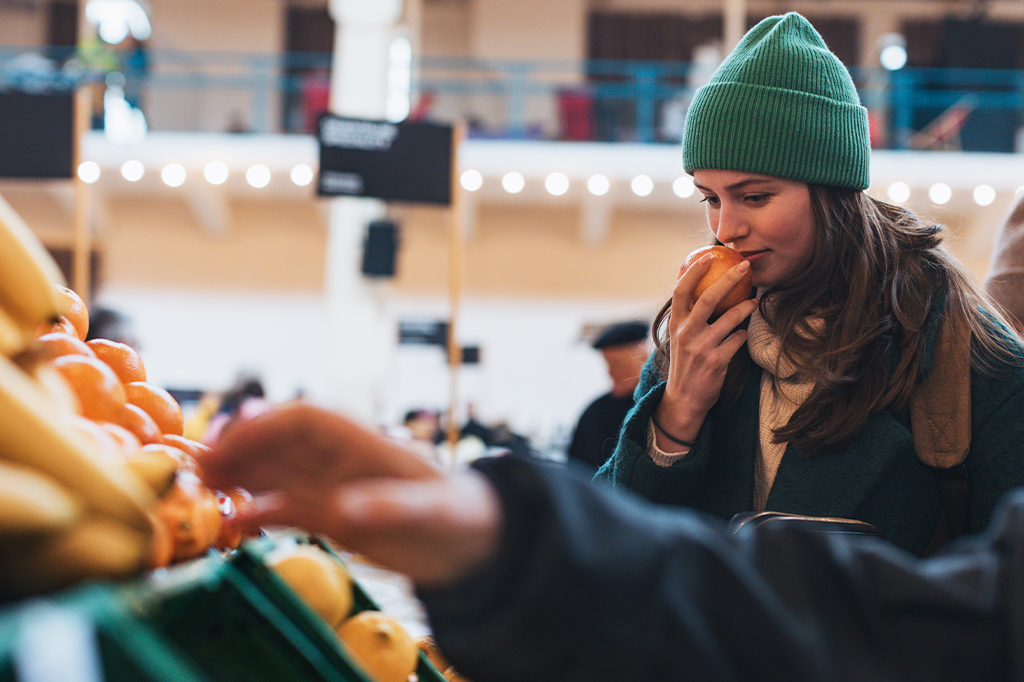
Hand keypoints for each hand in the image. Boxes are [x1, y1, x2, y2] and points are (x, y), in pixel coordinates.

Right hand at [199, 404, 501, 587]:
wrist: (473, 543)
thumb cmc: (459, 514)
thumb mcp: (430, 512)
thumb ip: (391, 507)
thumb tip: (345, 509)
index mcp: (363, 442)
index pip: (304, 419)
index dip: (264, 425)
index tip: (229, 441)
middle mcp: (341, 459)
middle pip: (280, 441)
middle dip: (240, 447)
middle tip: (198, 465)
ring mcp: (334, 486)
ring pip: (277, 471)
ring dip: (242, 474)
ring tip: (204, 486)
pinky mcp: (332, 515)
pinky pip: (288, 507)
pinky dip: (261, 511)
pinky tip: (235, 522)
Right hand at [654, 255, 757, 448]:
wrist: (684, 399)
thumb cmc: (686, 364)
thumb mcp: (680, 339)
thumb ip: (689, 318)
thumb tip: (704, 290)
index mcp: (675, 324)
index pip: (681, 291)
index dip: (694, 272)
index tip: (708, 257)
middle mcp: (686, 333)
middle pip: (708, 298)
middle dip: (729, 279)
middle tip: (745, 267)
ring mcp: (701, 348)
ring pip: (729, 318)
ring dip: (745, 307)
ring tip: (753, 301)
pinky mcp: (716, 362)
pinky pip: (737, 340)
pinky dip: (742, 335)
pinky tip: (742, 334)